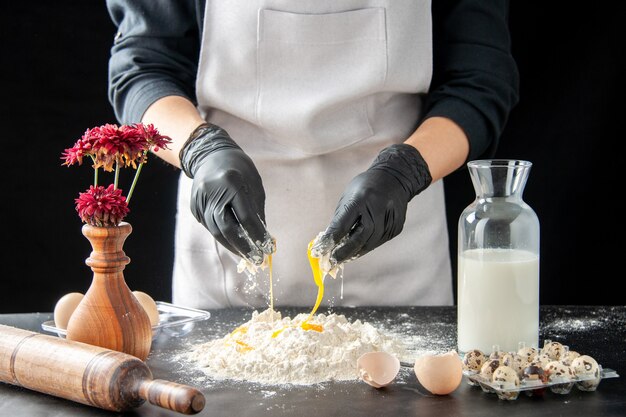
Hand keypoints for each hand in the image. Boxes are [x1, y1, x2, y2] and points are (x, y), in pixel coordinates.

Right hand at [180, 123, 274, 263]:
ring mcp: (200, 199)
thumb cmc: (239, 170)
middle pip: (226, 228)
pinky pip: (209, 226)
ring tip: (246, 254)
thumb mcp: (254, 185)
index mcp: (231, 182)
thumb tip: (263, 238)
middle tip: (255, 259)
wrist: (211, 155)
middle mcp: (212, 191)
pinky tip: (233, 241)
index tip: (267, 249)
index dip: (256, 235)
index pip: (245, 216)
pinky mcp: (194, 206)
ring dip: (232, 245)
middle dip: (242, 247)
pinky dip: (222, 235)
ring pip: (216, 231)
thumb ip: (257, 211)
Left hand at [312, 144, 431, 264]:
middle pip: (359, 238)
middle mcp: (378, 209)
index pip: (343, 224)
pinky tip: (358, 249)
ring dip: (355, 252)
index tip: (319, 251)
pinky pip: (378, 242)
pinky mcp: (396, 228)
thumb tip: (328, 241)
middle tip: (331, 261)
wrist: (395, 179)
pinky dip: (366, 246)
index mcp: (361, 198)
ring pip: (369, 244)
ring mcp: (390, 220)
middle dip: (343, 252)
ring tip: (342, 258)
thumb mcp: (349, 196)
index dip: (331, 240)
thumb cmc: (365, 187)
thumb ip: (340, 219)